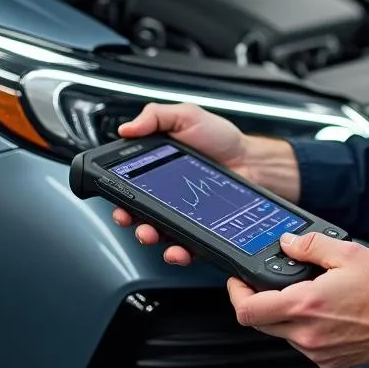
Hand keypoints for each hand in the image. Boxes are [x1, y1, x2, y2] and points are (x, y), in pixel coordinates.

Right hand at [110, 102, 298, 265]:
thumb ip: (156, 116)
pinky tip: (178, 247)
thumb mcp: (187, 116)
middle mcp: (165, 193)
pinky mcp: (198, 229)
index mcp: (156, 167)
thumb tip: (127, 128)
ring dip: (149, 237)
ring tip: (150, 233)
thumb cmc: (222, 139)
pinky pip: (184, 245)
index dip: (118, 193)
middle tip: (129, 218)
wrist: (252, 161)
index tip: (116, 198)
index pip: (128, 184)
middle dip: (128, 219)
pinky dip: (178, 251)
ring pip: (157, 233)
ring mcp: (181, 213)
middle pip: (137, 212)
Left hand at [227, 231, 368, 367]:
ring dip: (285, 315)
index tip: (238, 281)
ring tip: (310, 294)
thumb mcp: (347, 252)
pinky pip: (304, 345)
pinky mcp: (331, 362)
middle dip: (258, 301)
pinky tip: (327, 312)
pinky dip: (306, 329)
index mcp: (306, 305)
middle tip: (268, 283)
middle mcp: (307, 335)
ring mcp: (319, 352)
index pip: (248, 310)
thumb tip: (287, 243)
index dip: (235, 294)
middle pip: (260, 323)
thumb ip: (309, 246)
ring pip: (283, 334)